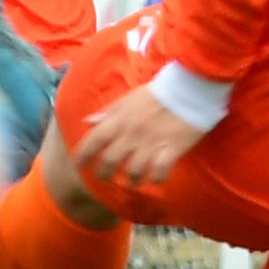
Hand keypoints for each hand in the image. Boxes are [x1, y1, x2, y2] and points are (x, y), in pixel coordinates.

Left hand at [73, 84, 204, 190]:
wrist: (190, 87)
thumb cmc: (158, 93)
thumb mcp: (128, 99)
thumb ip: (108, 112)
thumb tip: (88, 121)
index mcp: (120, 119)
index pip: (93, 140)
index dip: (82, 156)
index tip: (78, 166)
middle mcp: (131, 133)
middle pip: (109, 161)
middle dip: (104, 174)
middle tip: (106, 177)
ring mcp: (151, 142)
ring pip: (133, 171)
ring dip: (131, 180)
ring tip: (134, 181)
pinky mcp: (171, 149)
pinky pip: (160, 172)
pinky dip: (156, 179)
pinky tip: (156, 178)